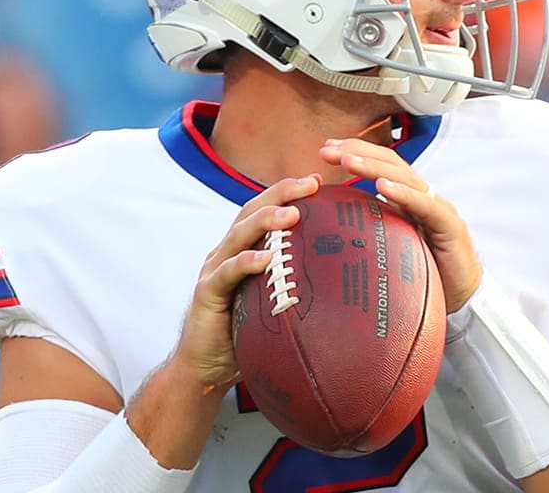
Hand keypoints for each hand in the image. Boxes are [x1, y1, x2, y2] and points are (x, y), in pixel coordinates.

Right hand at [168, 175, 321, 392]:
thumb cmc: (244, 336)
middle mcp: (227, 252)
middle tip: (309, 184)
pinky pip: (227, 273)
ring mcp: (215, 269)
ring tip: (292, 213)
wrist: (203, 367)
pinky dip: (246, 263)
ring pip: (239, 234)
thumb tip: (344, 286)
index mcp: (243, 250)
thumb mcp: (273, 304)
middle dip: (281, 193)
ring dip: (266, 220)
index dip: (287, 193)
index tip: (316, 181)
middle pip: (252, 211)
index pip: (264, 211)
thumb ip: (295, 287)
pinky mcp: (207, 292)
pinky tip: (265, 259)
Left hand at [319, 138, 480, 311]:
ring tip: (348, 161)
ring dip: (373, 166)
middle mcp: (424, 197)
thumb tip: (332, 225)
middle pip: (391, 163)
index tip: (326, 150)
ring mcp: (439, 208)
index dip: (356, 152)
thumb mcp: (390, 244)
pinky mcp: (450, 226)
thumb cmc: (424, 272)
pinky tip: (381, 187)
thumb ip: (370, 228)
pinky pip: (425, 205)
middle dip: (358, 152)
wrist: (463, 298)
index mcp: (408, 198)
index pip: (382, 165)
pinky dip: (403, 193)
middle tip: (327, 150)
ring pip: (405, 178)